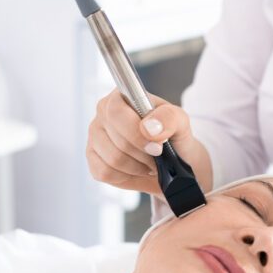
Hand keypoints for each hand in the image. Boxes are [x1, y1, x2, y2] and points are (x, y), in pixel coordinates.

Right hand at [86, 90, 211, 194]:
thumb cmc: (172, 135)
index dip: (136, 133)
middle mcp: (103, 113)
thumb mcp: (180, 121)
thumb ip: (169, 118)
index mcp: (120, 97)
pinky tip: (136, 170)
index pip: (116, 112)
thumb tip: (148, 128)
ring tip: (149, 163)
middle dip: (143, 154)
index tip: (157, 147)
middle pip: (117, 140)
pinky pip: (105, 173)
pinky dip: (126, 176)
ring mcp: (95, 137)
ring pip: (113, 159)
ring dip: (137, 167)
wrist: (172, 161)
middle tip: (158, 156)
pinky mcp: (93, 159)